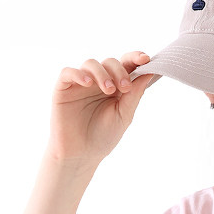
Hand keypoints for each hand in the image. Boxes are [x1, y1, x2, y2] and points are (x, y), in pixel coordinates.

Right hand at [46, 50, 154, 164]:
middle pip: (110, 62)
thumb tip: (149, 72)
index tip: (146, 59)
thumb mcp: (124, 116)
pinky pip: (69, 72)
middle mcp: (99, 81)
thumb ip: (134, 94)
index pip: (126, 66)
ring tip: (109, 90)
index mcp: (116, 87)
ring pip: (91, 64)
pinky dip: (79, 74)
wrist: (82, 154)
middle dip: (119, 71)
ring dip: (103, 73)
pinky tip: (88, 83)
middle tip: (125, 88)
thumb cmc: (104, 136)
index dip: (135, 58)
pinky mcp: (64, 87)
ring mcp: (81, 83)